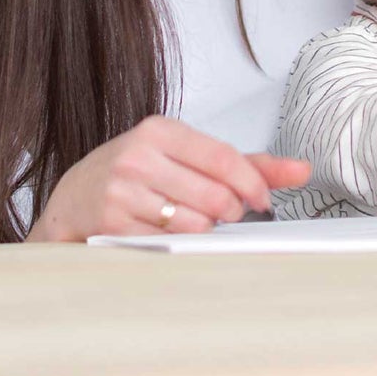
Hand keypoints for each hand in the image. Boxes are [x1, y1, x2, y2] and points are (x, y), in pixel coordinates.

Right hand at [28, 116, 311, 241]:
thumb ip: (245, 162)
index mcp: (161, 131)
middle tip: (228, 215)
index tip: (264, 200)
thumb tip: (302, 169)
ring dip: (207, 231)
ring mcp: (122, 191)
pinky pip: (168, 244)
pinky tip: (172, 234)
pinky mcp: (112, 226)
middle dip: (231, 212)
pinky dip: (181, 245)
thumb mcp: (186, 156)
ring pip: (194, 223)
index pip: (223, 157)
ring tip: (196, 221)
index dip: (252, 183)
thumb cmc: (139, 173)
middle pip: (214, 194)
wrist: (74, 198)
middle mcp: (139, 155)